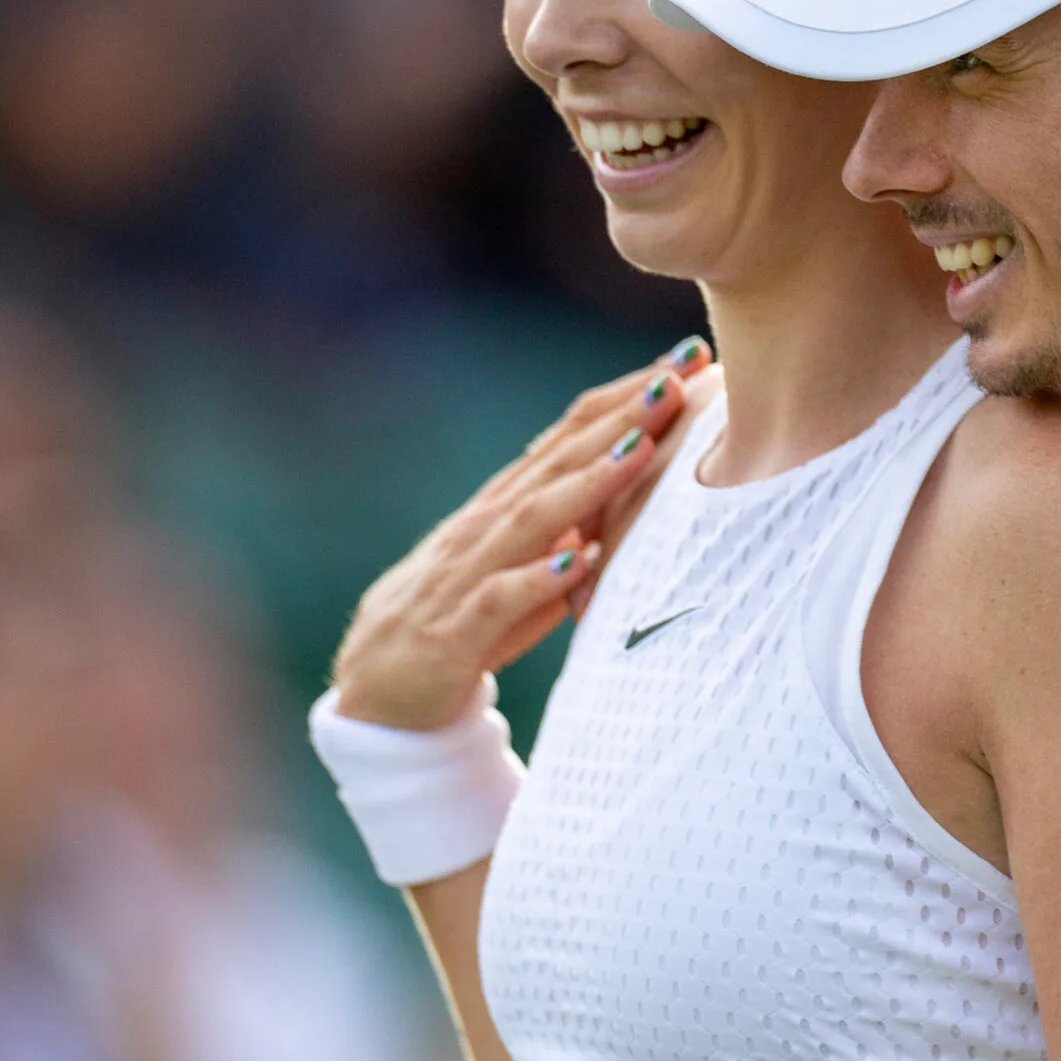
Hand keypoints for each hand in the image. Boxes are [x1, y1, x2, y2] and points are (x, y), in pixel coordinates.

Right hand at [331, 344, 716, 729]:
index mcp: (505, 507)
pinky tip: (579, 559)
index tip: (685, 360)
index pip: (568, 437)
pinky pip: (498, 600)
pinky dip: (538, 579)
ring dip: (588, 482)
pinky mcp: (453, 633)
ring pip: (531, 518)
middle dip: (619, 416)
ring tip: (642, 447)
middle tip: (677, 376)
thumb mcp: (526, 571)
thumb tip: (638, 500)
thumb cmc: (465, 628)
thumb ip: (573, 535)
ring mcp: (465, 575)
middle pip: (557, 461)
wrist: (375, 700)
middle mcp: (484, 528)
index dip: (623, 398)